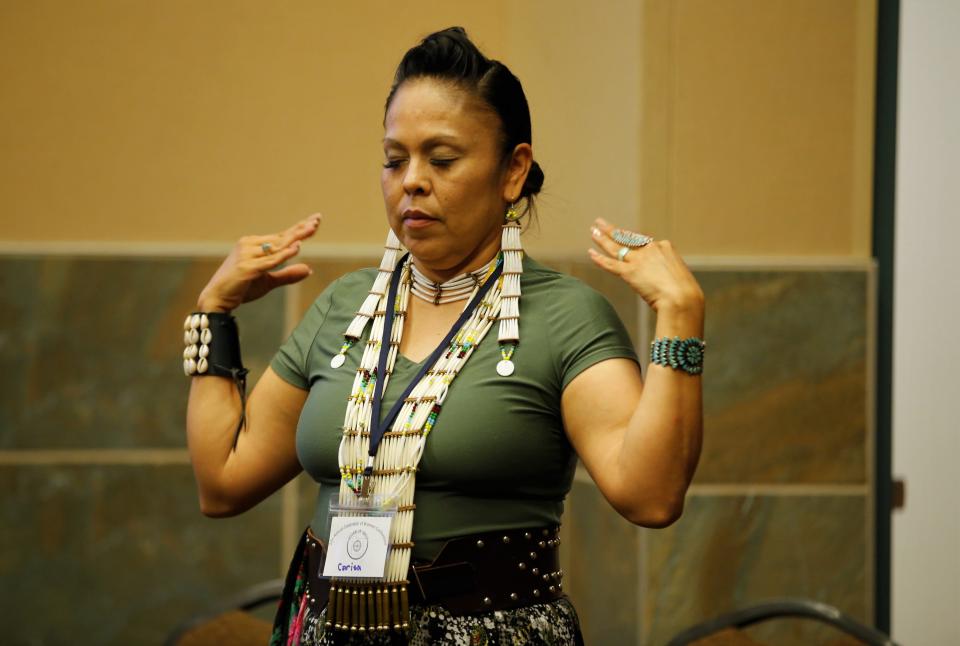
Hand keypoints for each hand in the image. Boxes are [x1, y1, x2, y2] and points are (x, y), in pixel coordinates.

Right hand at [196, 214, 321, 312]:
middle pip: (282, 237)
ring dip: (296, 237)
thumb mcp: (269, 281)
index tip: (315, 220)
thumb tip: (309, 269)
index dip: (299, 228)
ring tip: (312, 228)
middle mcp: (250, 245)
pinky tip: (297, 247)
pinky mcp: (247, 267)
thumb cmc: (241, 288)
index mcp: (254, 245)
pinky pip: (271, 260)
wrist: (217, 299)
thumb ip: (288, 275)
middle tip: (318, 219)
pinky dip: (285, 254)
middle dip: (301, 228)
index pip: (281, 235)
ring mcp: (247, 255)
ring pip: (278, 246)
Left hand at [587, 218, 703, 314]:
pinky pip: (611, 264)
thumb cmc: (685, 293)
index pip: (646, 242)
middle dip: (612, 230)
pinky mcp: (630, 272)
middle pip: (627, 238)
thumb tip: (663, 281)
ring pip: (616, 247)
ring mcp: (639, 260)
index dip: (635, 242)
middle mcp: (650, 249)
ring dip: (602, 239)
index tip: (627, 238)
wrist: (682, 299)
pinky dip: (600, 259)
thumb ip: (666, 273)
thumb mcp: (678, 276)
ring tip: (592, 230)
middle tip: (600, 223)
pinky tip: (591, 253)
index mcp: (665, 247)